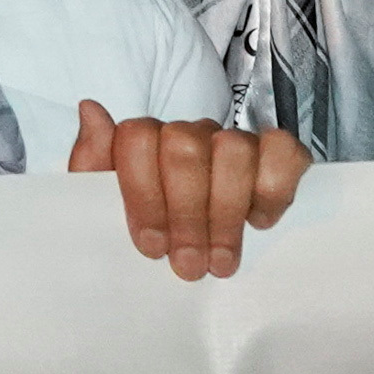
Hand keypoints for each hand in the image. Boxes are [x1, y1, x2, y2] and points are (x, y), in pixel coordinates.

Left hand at [68, 100, 304, 278]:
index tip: (151, 246)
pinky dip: (273, 187)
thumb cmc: (149, 236)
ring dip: (226, 213)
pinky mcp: (276, 156)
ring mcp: (233, 142)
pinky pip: (283, 150)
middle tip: (188, 264)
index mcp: (145, 142)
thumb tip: (91, 109)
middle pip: (186, 148)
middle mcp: (189, 134)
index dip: (144, 195)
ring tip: (220, 261)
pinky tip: (259, 222)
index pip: (138, 137)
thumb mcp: (106, 211)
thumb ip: (92, 162)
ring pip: (233, 149)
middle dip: (186, 214)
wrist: (187, 261)